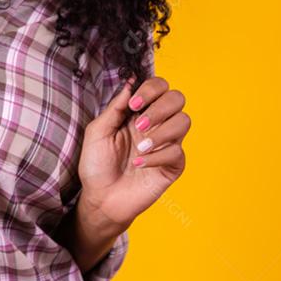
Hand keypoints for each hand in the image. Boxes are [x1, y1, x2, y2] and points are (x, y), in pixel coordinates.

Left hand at [77, 74, 189, 228]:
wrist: (101, 198)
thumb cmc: (97, 164)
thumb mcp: (98, 131)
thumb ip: (116, 107)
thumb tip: (129, 82)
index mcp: (138, 112)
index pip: (158, 86)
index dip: (151, 88)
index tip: (134, 103)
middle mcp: (156, 124)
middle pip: (177, 98)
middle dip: (160, 107)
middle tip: (139, 124)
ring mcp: (166, 144)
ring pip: (183, 121)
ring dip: (161, 132)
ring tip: (140, 146)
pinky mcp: (173, 166)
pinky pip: (177, 152)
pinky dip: (157, 156)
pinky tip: (139, 164)